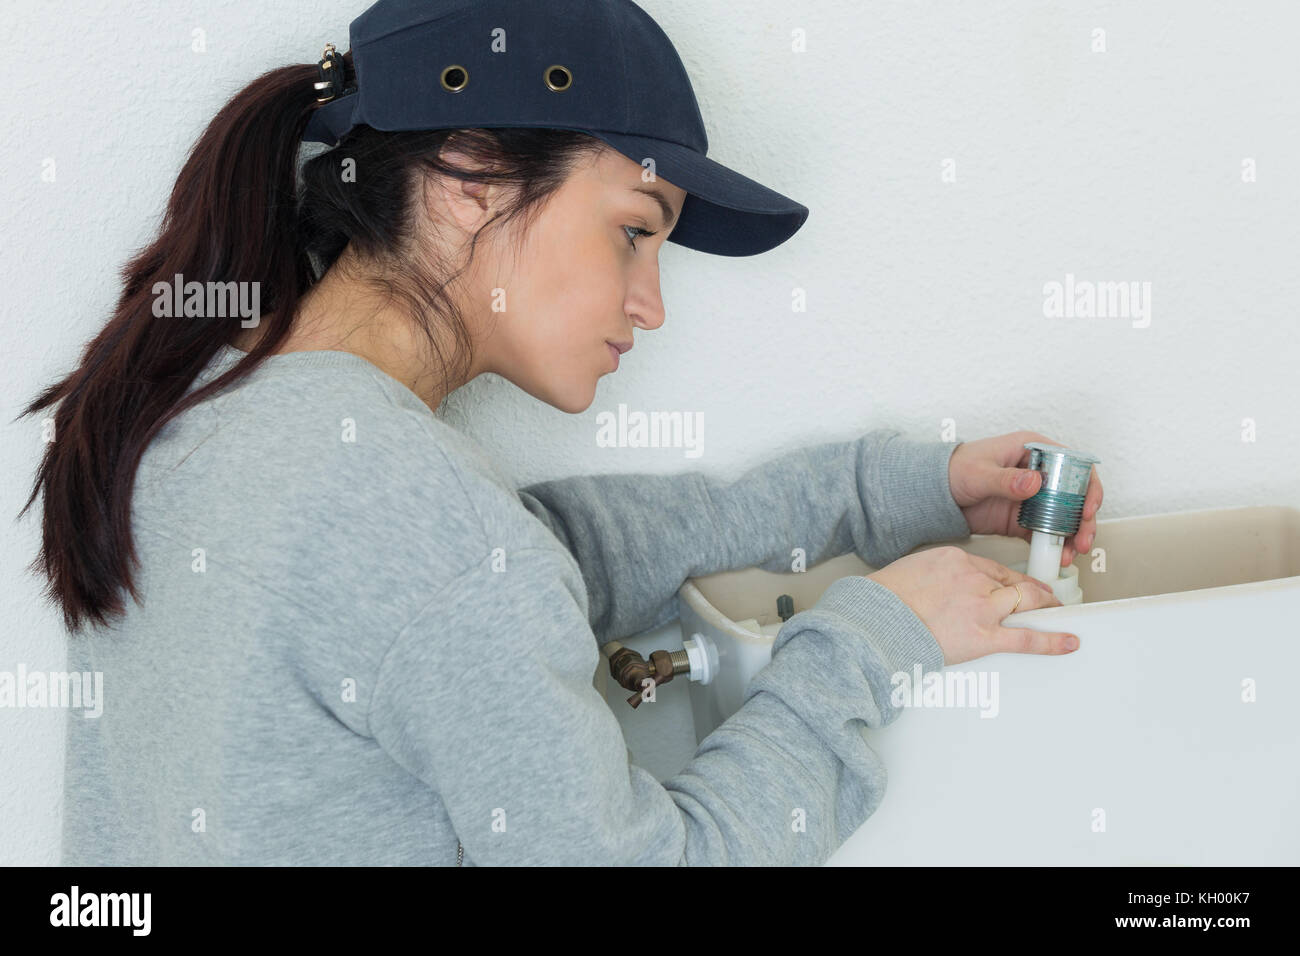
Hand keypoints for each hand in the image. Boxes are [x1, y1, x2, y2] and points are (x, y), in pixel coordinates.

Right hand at [868, 546, 1076, 665]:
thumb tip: (943, 588)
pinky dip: (1052, 641)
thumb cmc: (885, 600)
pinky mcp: (984, 636)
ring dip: (1045, 607)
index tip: (1015, 583)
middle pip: (1014, 581)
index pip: (993, 567)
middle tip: (1045, 597)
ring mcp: (981, 607)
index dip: (1009, 578)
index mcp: (955, 559)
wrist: (876, 621)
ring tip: (1057, 613)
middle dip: (1034, 590)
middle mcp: (974, 579)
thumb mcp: (913, 571)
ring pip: (1026, 602)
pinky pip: (1026, 638)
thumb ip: (937, 575)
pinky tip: (1067, 641)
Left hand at [948, 431, 1102, 568]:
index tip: (1088, 508)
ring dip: (1073, 536)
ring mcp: (1034, 499)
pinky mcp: (1024, 520)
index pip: (1074, 465)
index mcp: (1034, 451)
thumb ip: (1006, 478)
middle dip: (1085, 519)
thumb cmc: (954, 469)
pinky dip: (1055, 546)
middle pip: (1076, 496)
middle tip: (1083, 538)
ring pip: (1066, 518)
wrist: (936, 493)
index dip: (1087, 486)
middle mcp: (1039, 475)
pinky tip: (1058, 556)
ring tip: (1072, 553)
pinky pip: (1046, 534)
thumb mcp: (979, 471)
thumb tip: (1034, 482)